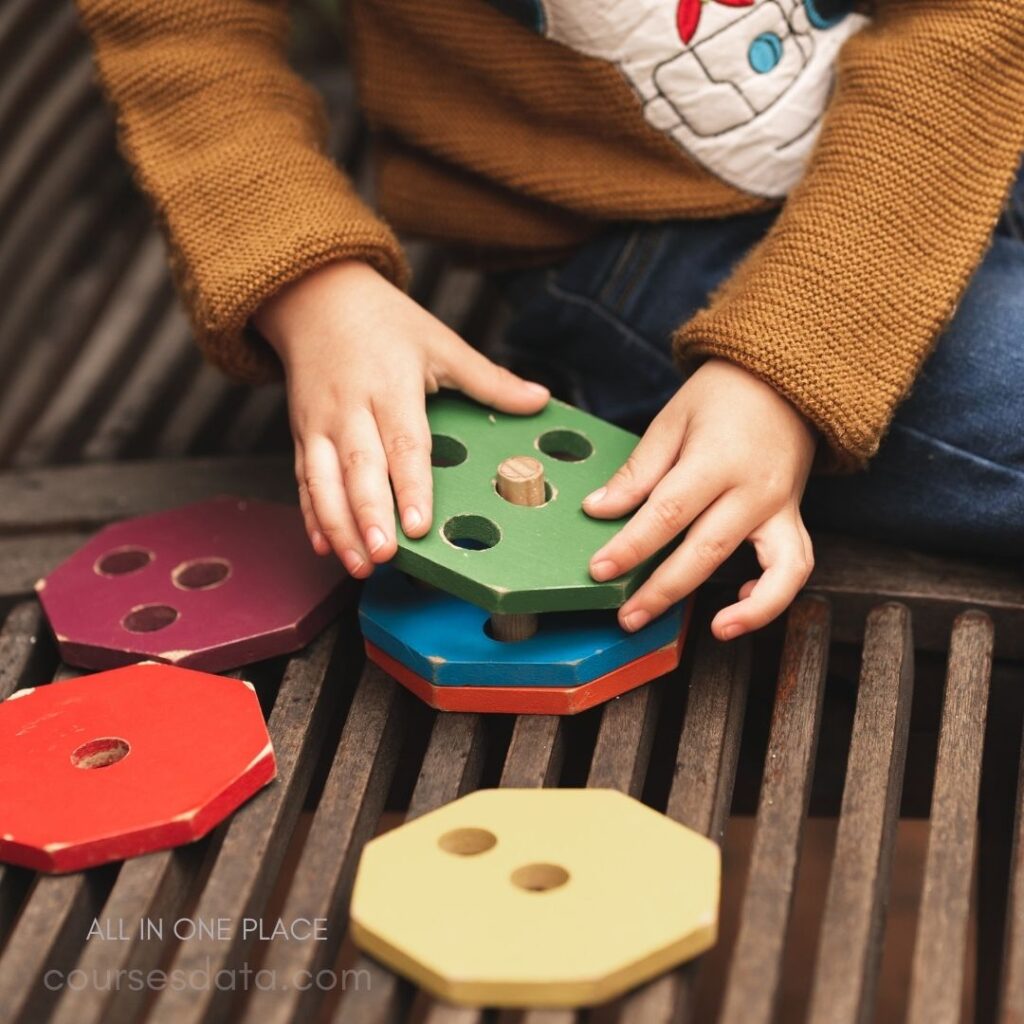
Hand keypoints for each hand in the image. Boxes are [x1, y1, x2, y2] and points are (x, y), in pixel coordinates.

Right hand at [254, 260, 549, 576]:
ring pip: (323, 481)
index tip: (420, 525)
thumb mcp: (440, 342)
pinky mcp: (301, 434)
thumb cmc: (385, 322)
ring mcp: (319, 423)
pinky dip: (311, 515)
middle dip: (370, 516)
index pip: (404, 444)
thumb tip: (540, 399)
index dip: (412, 487)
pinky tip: (324, 545)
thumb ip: (488, 380)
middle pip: (359, 468)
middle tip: (385, 555)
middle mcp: (351, 408)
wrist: (316, 297)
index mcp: (391, 385)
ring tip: (357, 563)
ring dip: (338, 525)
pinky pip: (303, 480)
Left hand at [584, 359, 816, 639]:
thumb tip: (599, 510)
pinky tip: (741, 609)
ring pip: (775, 569)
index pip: (667, 513)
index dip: (630, 546)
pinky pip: (796, 566)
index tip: (599, 570)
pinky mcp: (795, 519)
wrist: (784, 380)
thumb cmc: (722, 396)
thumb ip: (638, 472)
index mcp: (716, 459)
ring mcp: (782, 508)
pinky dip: (775, 595)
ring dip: (747, 610)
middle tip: (627, 617)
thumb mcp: (672, 421)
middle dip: (664, 590)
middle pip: (708, 550)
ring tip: (712, 631)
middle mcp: (754, 489)